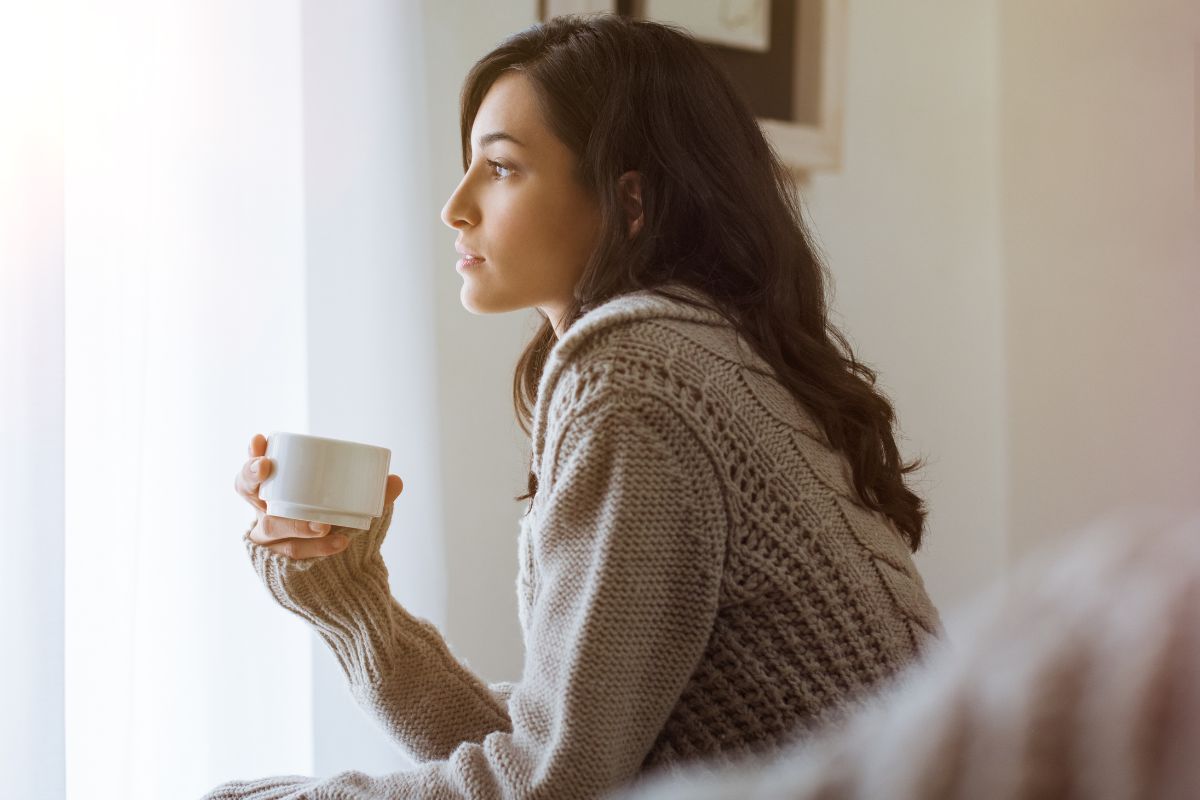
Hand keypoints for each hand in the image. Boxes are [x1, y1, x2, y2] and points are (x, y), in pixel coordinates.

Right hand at [234, 432, 403, 559]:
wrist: (339, 578)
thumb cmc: (338, 529)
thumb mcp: (352, 508)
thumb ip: (373, 495)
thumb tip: (396, 481)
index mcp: (276, 493)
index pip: (252, 472)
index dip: (251, 455)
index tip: (259, 440)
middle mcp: (265, 514)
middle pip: (247, 492)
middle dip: (252, 476)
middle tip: (267, 467)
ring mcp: (268, 541)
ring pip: (272, 527)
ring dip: (298, 522)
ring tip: (325, 525)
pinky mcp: (277, 564)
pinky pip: (292, 555)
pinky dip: (317, 549)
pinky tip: (338, 544)